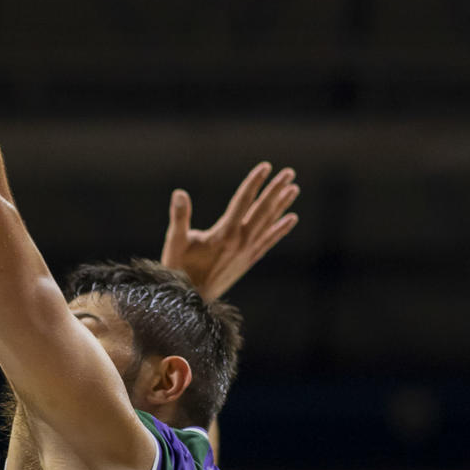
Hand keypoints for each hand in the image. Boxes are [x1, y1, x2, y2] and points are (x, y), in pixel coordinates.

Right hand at [160, 161, 299, 301]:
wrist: (190, 302)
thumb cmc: (178, 270)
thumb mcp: (175, 242)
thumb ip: (179, 217)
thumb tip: (179, 193)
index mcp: (224, 235)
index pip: (242, 202)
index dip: (254, 183)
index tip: (266, 167)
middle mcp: (240, 242)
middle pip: (262, 210)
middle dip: (275, 190)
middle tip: (289, 172)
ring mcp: (247, 253)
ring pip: (268, 224)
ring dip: (282, 205)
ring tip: (294, 188)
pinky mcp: (248, 261)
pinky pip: (268, 241)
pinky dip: (280, 229)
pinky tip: (291, 219)